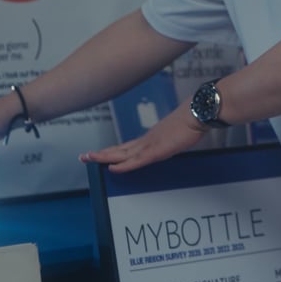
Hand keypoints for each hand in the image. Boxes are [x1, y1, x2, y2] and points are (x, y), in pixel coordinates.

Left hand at [79, 100, 207, 171]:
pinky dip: (124, 165)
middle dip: (100, 154)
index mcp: (150, 138)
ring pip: (122, 154)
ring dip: (105, 157)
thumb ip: (168, 140)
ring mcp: (150, 144)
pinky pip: (137, 160)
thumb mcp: (176, 135)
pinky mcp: (157, 150)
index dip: (111, 151)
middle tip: (83, 156)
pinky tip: (113, 168)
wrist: (197, 113)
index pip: (125, 147)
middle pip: (118, 149)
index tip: (98, 154)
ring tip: (89, 159)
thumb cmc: (190, 122)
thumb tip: (168, 143)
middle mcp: (146, 140)